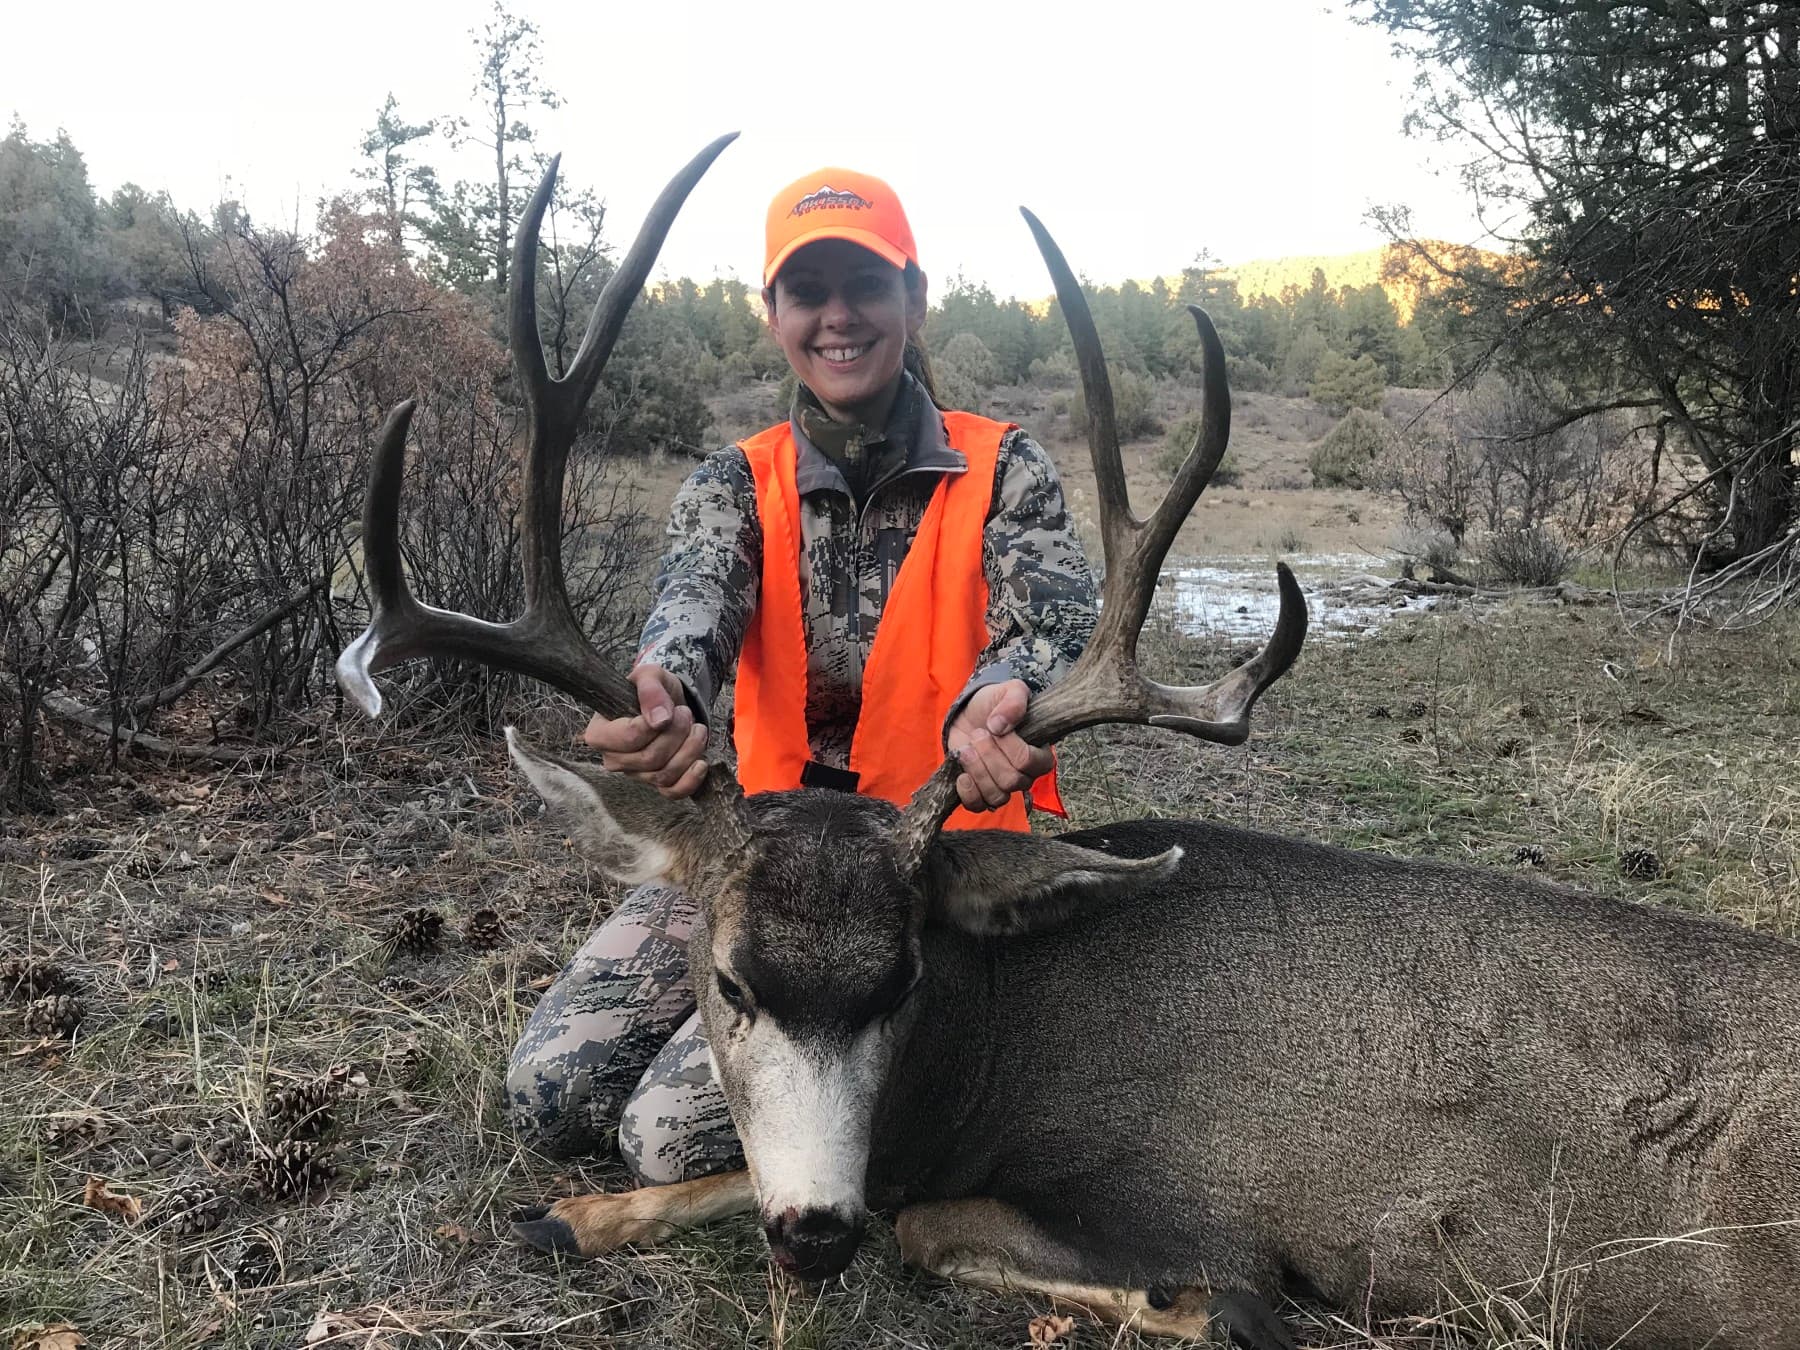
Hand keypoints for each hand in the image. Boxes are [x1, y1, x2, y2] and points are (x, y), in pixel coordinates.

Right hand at [581, 665, 708, 798]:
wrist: (668, 705)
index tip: (670, 710)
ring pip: (664, 774)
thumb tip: (660, 719)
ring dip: (689, 750)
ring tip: (697, 729)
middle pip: (650, 758)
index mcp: (600, 732)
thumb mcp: (650, 675)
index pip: (628, 738)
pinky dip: (691, 780)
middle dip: (677, 734)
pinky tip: (701, 762)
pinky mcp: (656, 784)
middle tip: (686, 714)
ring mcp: (635, 774)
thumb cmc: (652, 690)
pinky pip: (672, 793)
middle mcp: (613, 758)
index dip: (654, 726)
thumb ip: (650, 689)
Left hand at [945, 680, 1051, 812]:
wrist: (971, 712)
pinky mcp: (981, 792)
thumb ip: (1013, 701)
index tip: (995, 726)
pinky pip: (979, 806)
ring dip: (977, 771)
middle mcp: (1025, 774)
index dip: (1010, 746)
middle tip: (977, 734)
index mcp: (1039, 753)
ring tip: (966, 749)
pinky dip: (968, 792)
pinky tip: (961, 773)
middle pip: (1011, 780)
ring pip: (997, 796)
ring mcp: (1003, 786)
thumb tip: (1000, 725)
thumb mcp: (1008, 690)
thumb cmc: (995, 703)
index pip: (1030, 762)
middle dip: (989, 755)